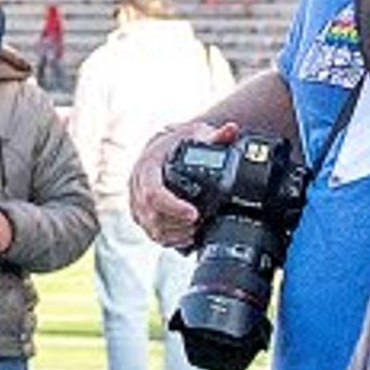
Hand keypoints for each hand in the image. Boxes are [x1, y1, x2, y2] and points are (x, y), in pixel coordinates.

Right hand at [131, 120, 228, 249]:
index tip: (194, 214)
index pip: (153, 192)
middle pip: (151, 214)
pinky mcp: (141, 214)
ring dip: (174, 235)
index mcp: (147, 166)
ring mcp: (137, 201)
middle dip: (177, 225)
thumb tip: (231, 130)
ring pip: (150, 227)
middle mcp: (137, 185)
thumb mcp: (196, 135)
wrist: (162, 148)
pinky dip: (169, 239)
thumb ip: (216, 136)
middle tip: (200, 225)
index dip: (173, 207)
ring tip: (195, 232)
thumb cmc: (177, 142)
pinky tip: (186, 238)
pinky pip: (151, 232)